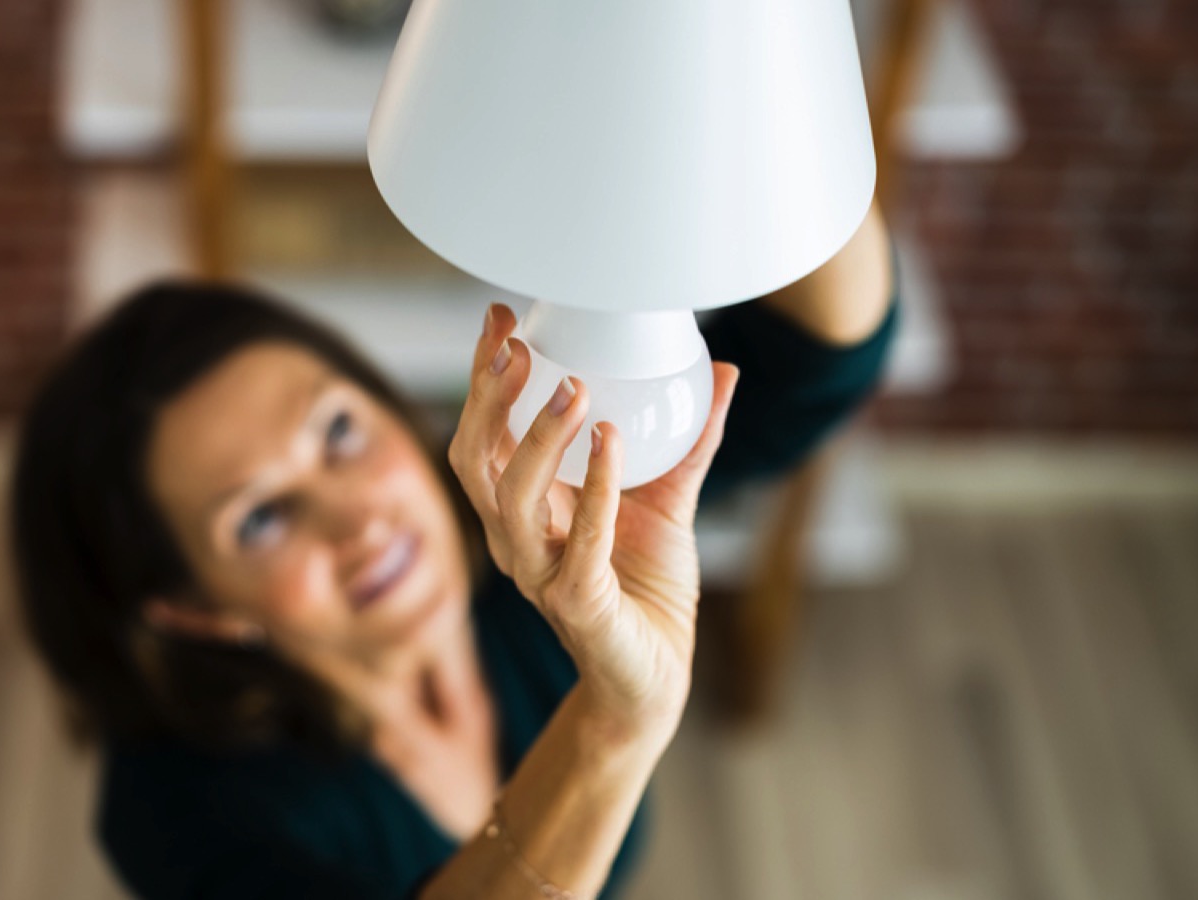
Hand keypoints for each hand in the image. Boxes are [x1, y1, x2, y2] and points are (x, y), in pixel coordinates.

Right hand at [450, 305, 738, 733]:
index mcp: (522, 507)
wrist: (655, 677)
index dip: (483, 376)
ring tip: (574, 389)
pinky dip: (596, 491)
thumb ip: (692, 438)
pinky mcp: (575, 605)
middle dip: (488, 398)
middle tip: (519, 347)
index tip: (502, 318)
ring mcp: (538, 574)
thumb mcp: (670, 499)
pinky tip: (613, 442)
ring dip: (538, 439)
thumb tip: (723, 368)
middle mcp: (514, 538)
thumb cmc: (647, 589)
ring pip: (512, 499)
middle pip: (474, 459)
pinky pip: (579, 544)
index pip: (483, 432)